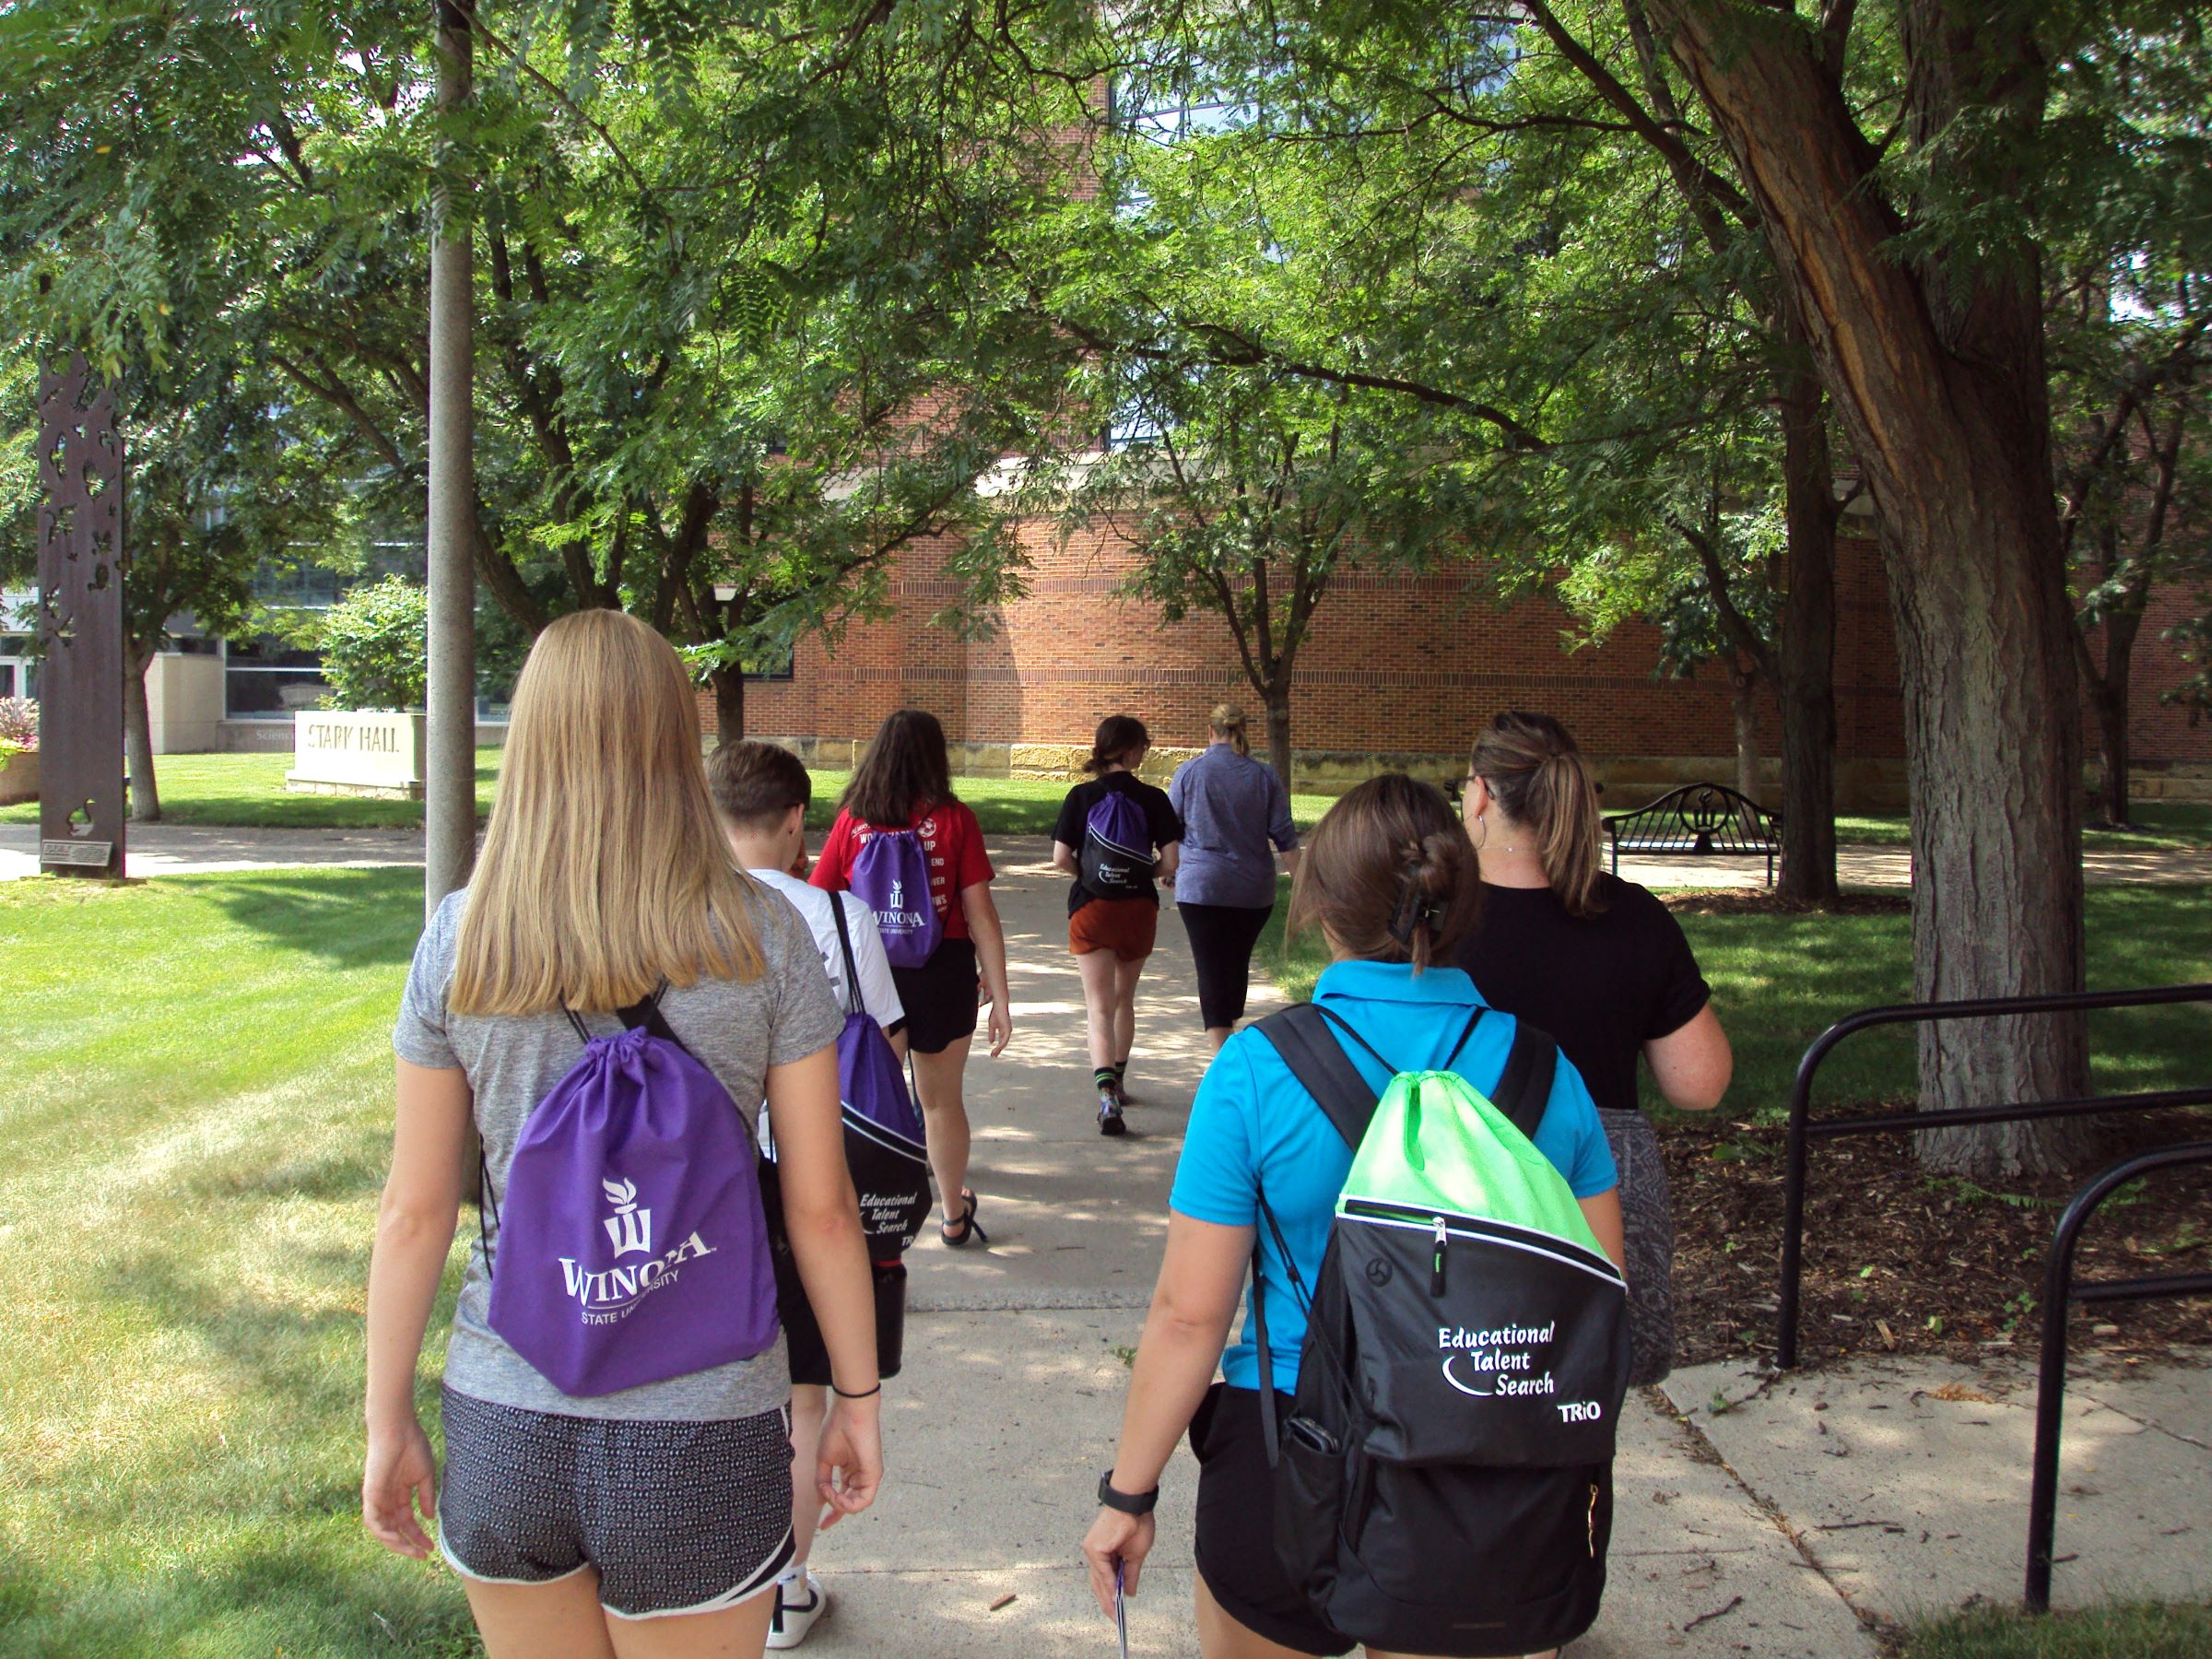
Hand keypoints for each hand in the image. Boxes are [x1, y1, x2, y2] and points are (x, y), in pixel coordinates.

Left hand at [362, 1416, 438, 1559]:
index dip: (419, 1535)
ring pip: (382, 1529)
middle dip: (408, 1544)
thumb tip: (429, 1518)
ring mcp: (377, 1498)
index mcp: (400, 1494)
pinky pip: (373, 1520)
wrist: (399, 1429)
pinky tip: (396, 1538)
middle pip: (395, 1530)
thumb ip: (426, 1497)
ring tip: (411, 1550)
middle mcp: (387, 1500)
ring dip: (396, 1543)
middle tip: (422, 1555)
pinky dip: (383, 1532)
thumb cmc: (413, 1446)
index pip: (407, 1522)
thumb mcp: (424, 1476)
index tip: (431, 1547)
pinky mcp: (370, 1494)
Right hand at [815, 1394, 882, 1529]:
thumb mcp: (823, 1460)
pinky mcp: (874, 1475)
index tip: (822, 1526)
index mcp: (850, 1471)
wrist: (848, 1412)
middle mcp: (860, 1475)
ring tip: (828, 1494)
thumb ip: (821, 1482)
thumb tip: (820, 1500)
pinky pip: (863, 1500)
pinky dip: (847, 1503)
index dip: (833, 1512)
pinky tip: (836, 1494)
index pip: (843, 1496)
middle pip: (851, 1504)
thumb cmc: (836, 1429)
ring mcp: (869, 1476)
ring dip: (839, 1505)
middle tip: (824, 1523)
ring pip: (857, 1505)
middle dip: (836, 1514)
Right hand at [984, 995, 1012, 1056]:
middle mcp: (1007, 1032)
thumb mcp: (992, 1025)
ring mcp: (1008, 1030)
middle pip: (1003, 1044)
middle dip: (998, 1050)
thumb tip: (991, 1042)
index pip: (1001, 1042)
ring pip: (1004, 1043)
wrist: (999, 1006)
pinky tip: (997, 1048)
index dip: (997, 1048)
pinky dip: (1001, 1044)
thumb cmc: (996, 1014)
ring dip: (999, 1049)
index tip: (992, 1054)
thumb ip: (992, 1033)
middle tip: (993, 1056)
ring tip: (994, 1054)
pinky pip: (1004, 1039)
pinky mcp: (1007, 1029)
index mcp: (1004, 1031)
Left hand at [1082, 1506, 1155, 1618]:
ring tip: (1114, 1613)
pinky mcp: (1095, 1548)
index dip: (1110, 1595)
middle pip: (1099, 1582)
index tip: (1116, 1610)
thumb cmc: (1136, 1523)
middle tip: (1114, 1618)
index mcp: (1104, 1553)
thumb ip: (1130, 1574)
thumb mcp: (1136, 1555)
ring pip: (1099, 1579)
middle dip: (1106, 1601)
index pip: (1104, 1579)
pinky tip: (1115, 1597)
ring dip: (1107, 1596)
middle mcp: (1095, 1552)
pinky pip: (1102, 1571)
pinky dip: (1108, 1585)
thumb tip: (1129, 1593)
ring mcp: (1093, 1550)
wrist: (1134, 1504)